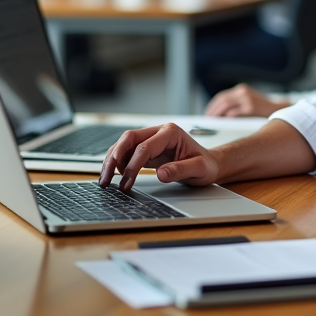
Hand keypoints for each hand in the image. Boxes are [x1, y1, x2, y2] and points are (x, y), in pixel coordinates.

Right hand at [98, 123, 221, 190]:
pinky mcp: (147, 149)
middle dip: (114, 158)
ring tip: (105, 180)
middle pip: (128, 139)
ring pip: (124, 144)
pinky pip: (127, 153)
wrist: (210, 164)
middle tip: (106, 178)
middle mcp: (158, 132)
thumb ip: (181, 170)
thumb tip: (161, 173)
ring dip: (112, 161)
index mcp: (171, 132)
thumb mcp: (199, 169)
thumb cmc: (206, 165)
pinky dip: (118, 163)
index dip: (133, 165)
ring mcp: (152, 139)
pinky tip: (114, 176)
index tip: (127, 183)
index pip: (144, 147)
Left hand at [205, 84, 289, 117]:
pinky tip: (225, 120)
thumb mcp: (248, 100)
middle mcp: (243, 91)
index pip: (222, 95)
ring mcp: (247, 99)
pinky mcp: (251, 107)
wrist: (277, 108)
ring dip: (217, 112)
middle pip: (222, 99)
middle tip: (208, 117)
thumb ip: (236, 103)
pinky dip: (228, 115)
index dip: (213, 104)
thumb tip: (220, 113)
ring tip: (213, 120)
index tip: (208, 112)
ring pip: (226, 104)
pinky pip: (235, 111)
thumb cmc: (261, 108)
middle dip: (213, 109)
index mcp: (241, 89)